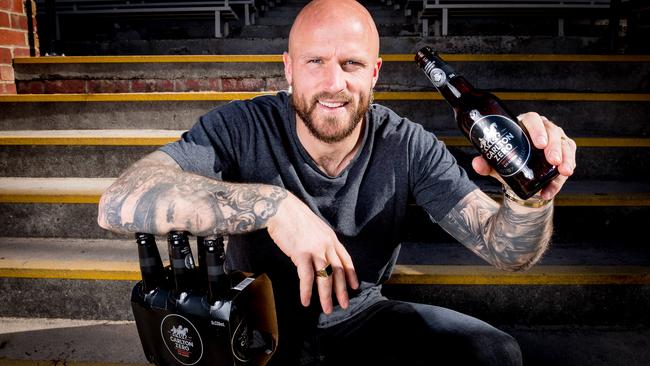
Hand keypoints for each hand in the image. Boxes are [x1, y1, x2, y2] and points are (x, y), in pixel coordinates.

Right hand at [266, 192, 358, 313]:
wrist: (280, 208)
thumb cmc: (294, 217)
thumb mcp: (315, 227)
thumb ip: (320, 240)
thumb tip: (321, 252)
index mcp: (330, 238)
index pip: (345, 259)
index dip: (351, 274)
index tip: (354, 286)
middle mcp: (326, 244)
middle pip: (338, 271)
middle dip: (342, 290)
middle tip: (344, 304)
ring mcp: (315, 249)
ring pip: (325, 277)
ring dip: (326, 296)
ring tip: (327, 309)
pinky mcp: (301, 254)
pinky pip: (306, 277)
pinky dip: (306, 291)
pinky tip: (306, 301)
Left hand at [472, 112, 575, 199]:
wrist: (519, 179)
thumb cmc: (509, 163)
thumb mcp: (497, 163)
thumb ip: (486, 163)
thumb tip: (476, 163)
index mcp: (525, 125)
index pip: (533, 120)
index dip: (538, 129)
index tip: (539, 144)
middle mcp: (544, 129)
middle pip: (553, 131)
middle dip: (555, 146)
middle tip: (552, 161)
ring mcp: (557, 140)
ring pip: (566, 145)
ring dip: (566, 159)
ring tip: (562, 173)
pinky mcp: (565, 153)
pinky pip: (569, 162)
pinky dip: (560, 180)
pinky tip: (551, 190)